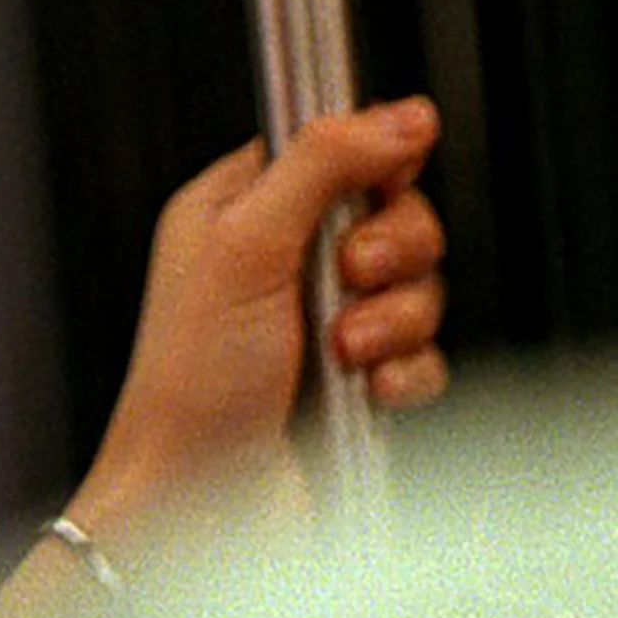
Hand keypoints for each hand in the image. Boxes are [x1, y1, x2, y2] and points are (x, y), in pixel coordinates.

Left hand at [69, 98, 447, 549]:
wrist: (201, 503)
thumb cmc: (191, 380)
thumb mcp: (245, 245)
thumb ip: (321, 167)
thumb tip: (396, 114)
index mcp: (237, 209)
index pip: (331, 149)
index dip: (370, 163)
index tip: (381, 184)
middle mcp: (281, 260)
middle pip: (391, 215)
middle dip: (390, 250)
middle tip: (349, 276)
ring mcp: (323, 323)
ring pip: (417, 287)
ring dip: (391, 319)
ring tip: (340, 349)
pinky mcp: (359, 383)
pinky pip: (426, 356)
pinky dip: (405, 373)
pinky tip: (366, 391)